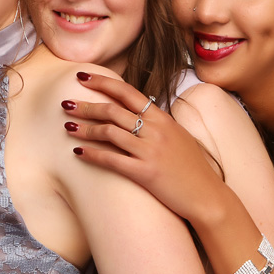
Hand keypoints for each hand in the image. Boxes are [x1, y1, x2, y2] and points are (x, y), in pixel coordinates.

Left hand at [64, 72, 228, 222]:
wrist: (208, 196)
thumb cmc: (193, 168)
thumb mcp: (178, 137)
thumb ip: (158, 124)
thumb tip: (139, 113)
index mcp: (163, 118)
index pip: (128, 92)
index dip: (103, 82)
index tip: (82, 77)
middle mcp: (156, 130)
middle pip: (113, 110)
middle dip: (86, 105)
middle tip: (66, 104)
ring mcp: (151, 151)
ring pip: (109, 132)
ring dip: (85, 128)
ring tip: (68, 127)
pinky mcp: (145, 173)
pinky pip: (112, 159)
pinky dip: (92, 154)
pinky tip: (78, 152)